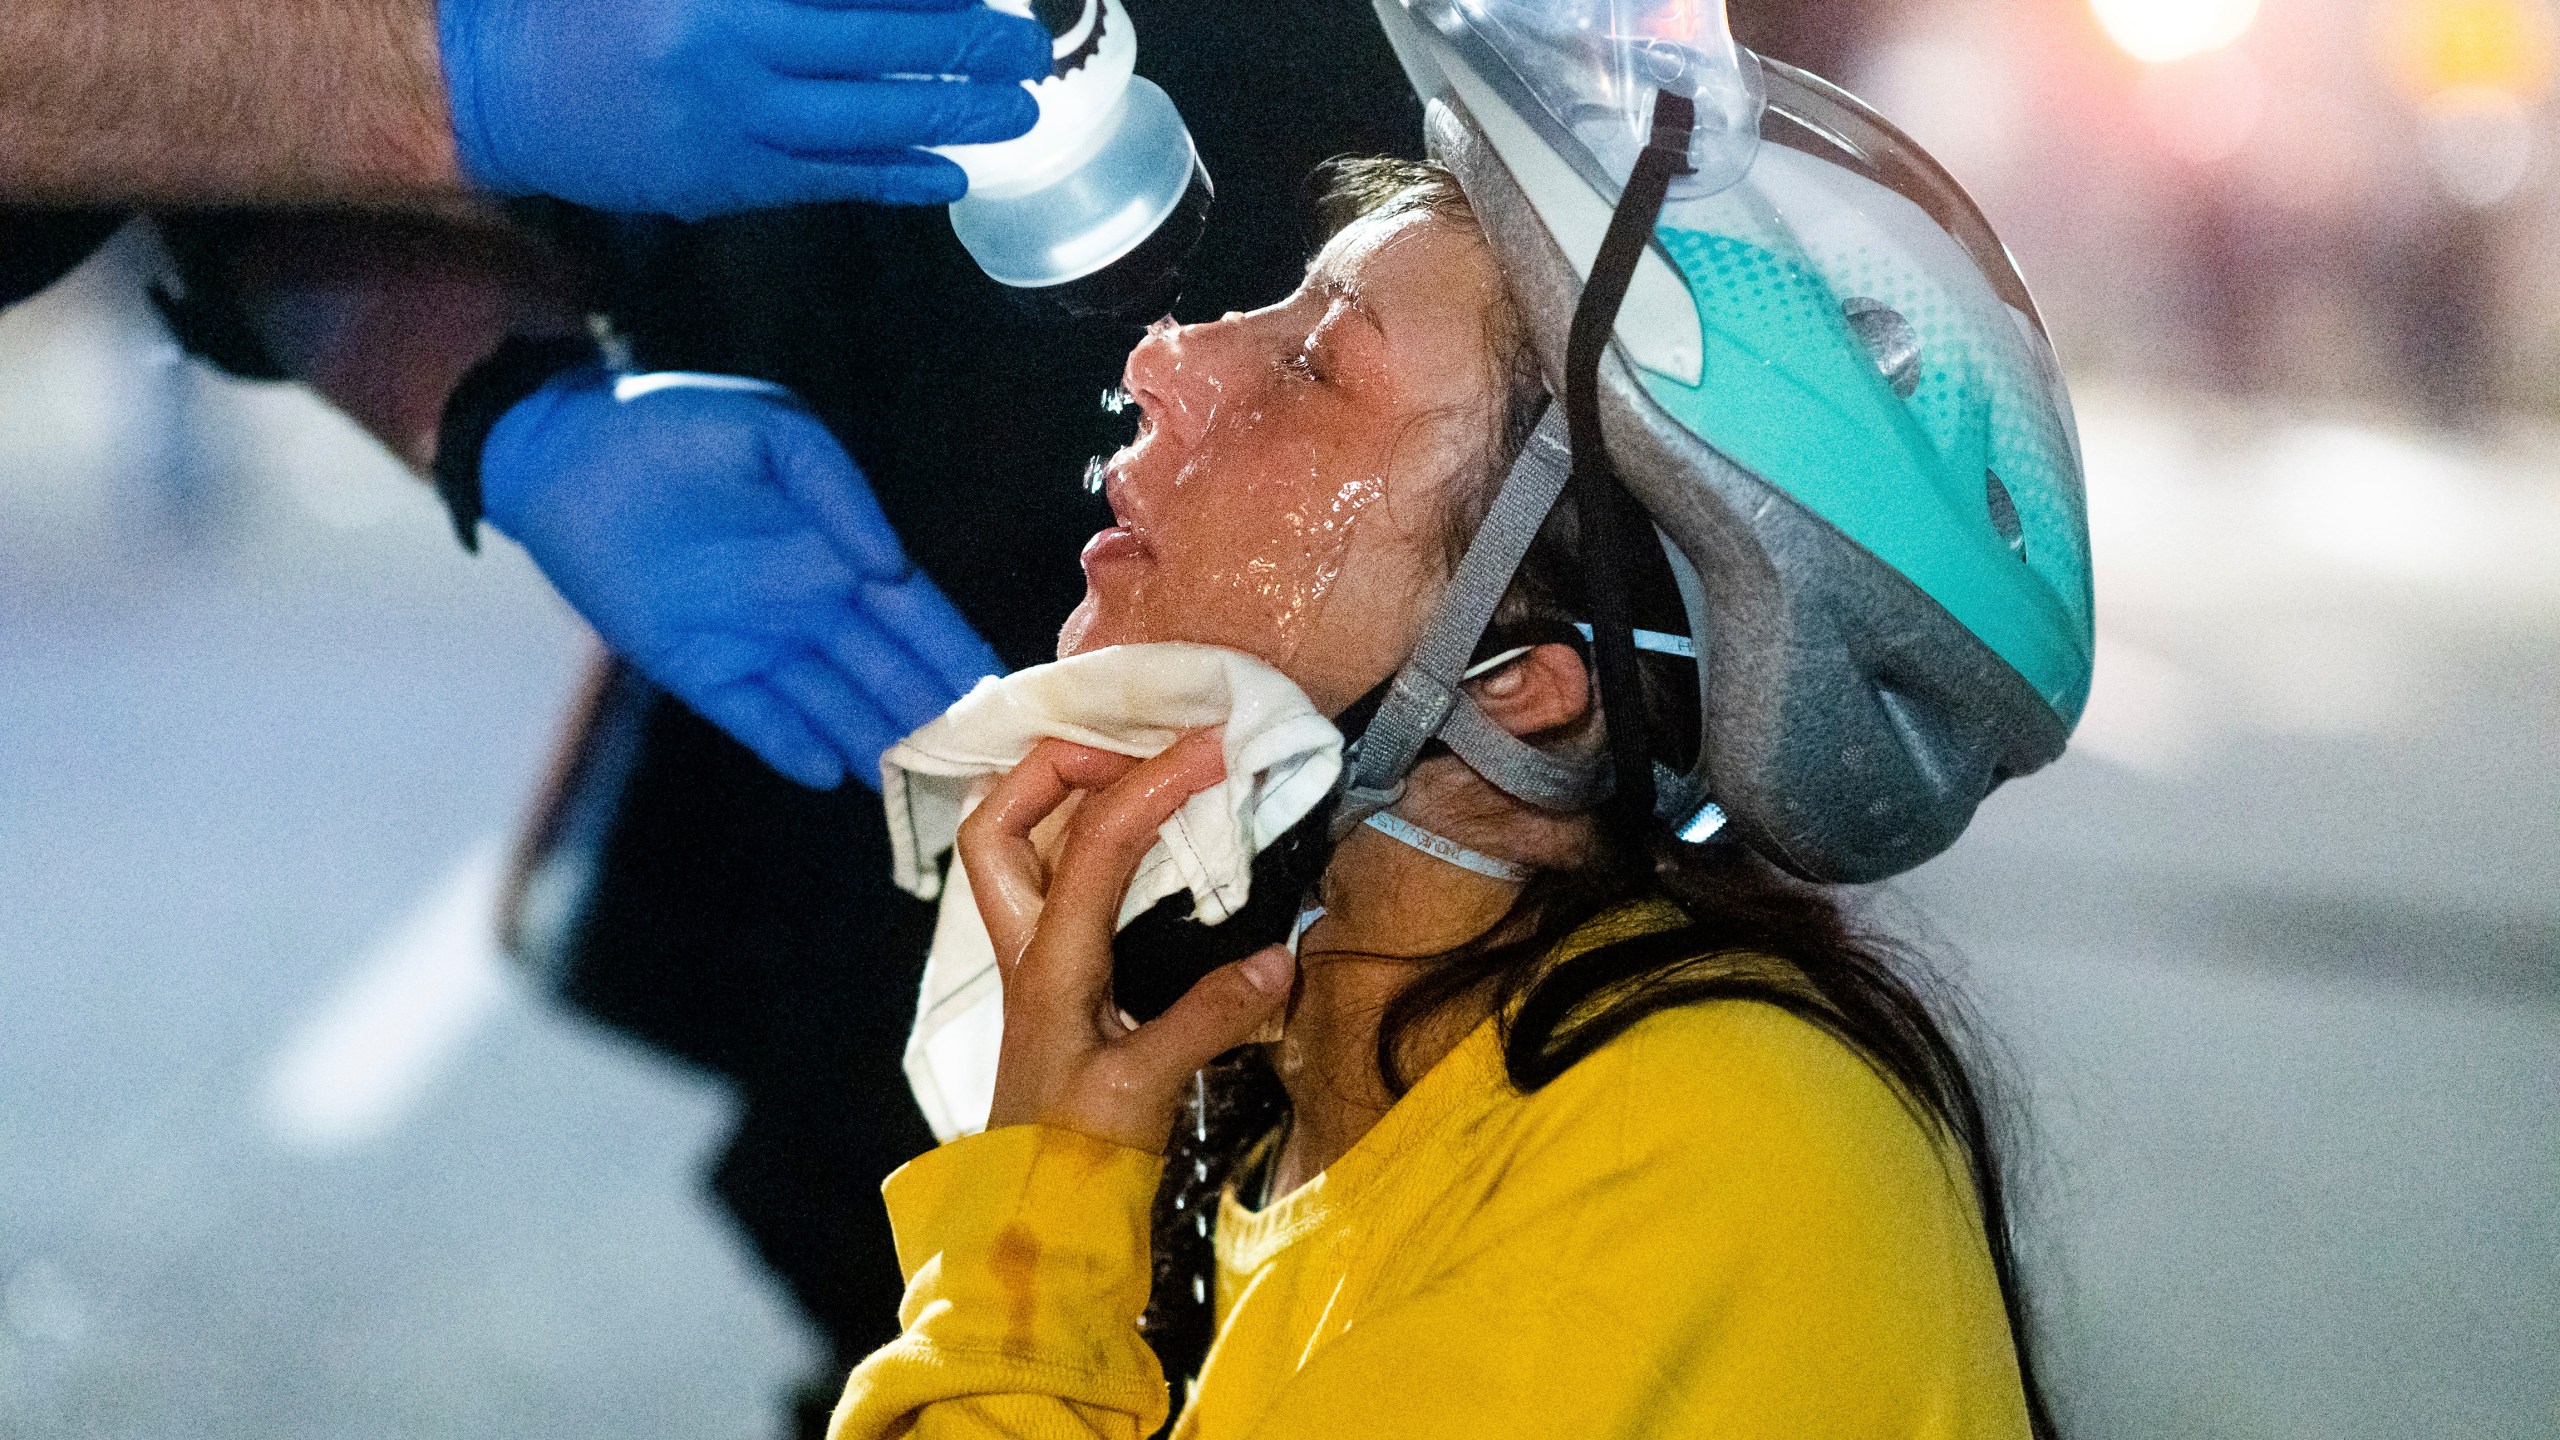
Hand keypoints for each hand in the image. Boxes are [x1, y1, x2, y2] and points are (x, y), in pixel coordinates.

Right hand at [437, 0, 1050, 217]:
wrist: (499, 84)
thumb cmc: (590, 1)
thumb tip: (869, 1)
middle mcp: (731, 49)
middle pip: (879, 43)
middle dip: (966, 44)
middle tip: (1031, 46)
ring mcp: (732, 122)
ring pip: (867, 120)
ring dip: (953, 115)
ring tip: (1018, 109)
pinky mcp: (726, 181)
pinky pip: (832, 182)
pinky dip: (897, 178)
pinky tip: (950, 175)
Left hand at [482, 367, 1001, 788]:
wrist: (563, 454)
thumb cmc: (673, 426)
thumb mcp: (774, 433)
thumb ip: (839, 491)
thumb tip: (889, 565)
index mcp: (838, 551)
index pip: (916, 616)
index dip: (958, 655)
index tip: (1005, 698)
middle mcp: (810, 607)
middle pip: (887, 676)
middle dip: (936, 721)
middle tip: (987, 768)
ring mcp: (756, 644)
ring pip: (835, 707)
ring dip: (879, 747)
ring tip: (928, 791)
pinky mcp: (698, 669)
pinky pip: (757, 718)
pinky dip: (794, 746)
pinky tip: (833, 776)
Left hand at [961, 734, 1296, 1151]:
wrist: (1041, 1214)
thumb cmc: (1080, 1156)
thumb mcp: (1146, 1090)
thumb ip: (1208, 1021)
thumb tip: (1278, 960)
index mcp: (1050, 964)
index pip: (1095, 845)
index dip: (1154, 783)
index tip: (1212, 746)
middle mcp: (1029, 947)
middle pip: (999, 821)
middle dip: (1056, 764)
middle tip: (1137, 749)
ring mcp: (1037, 960)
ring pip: (1018, 845)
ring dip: (1065, 794)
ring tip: (1140, 768)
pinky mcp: (1056, 978)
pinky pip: (1055, 879)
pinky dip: (1088, 838)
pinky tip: (1141, 836)